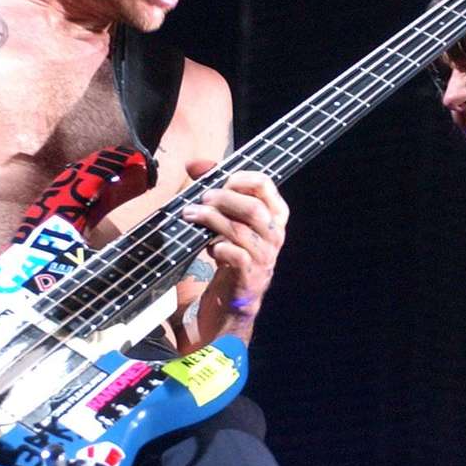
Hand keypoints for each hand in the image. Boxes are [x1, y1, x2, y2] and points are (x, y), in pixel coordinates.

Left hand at [180, 160, 287, 329]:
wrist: (232, 301)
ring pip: (240, 230)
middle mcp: (274, 234)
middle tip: (201, 200)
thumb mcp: (228, 220)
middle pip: (252, 207)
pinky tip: (208, 248)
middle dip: (222, 199)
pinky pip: (234, 254)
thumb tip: (196, 164)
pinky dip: (216, 247)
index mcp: (274, 215)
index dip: (239, 177)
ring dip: (211, 220)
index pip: (265, 184)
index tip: (220, 179)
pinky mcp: (249, 275)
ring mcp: (264, 256)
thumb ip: (216, 191)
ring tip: (191, 216)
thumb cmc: (231, 252)